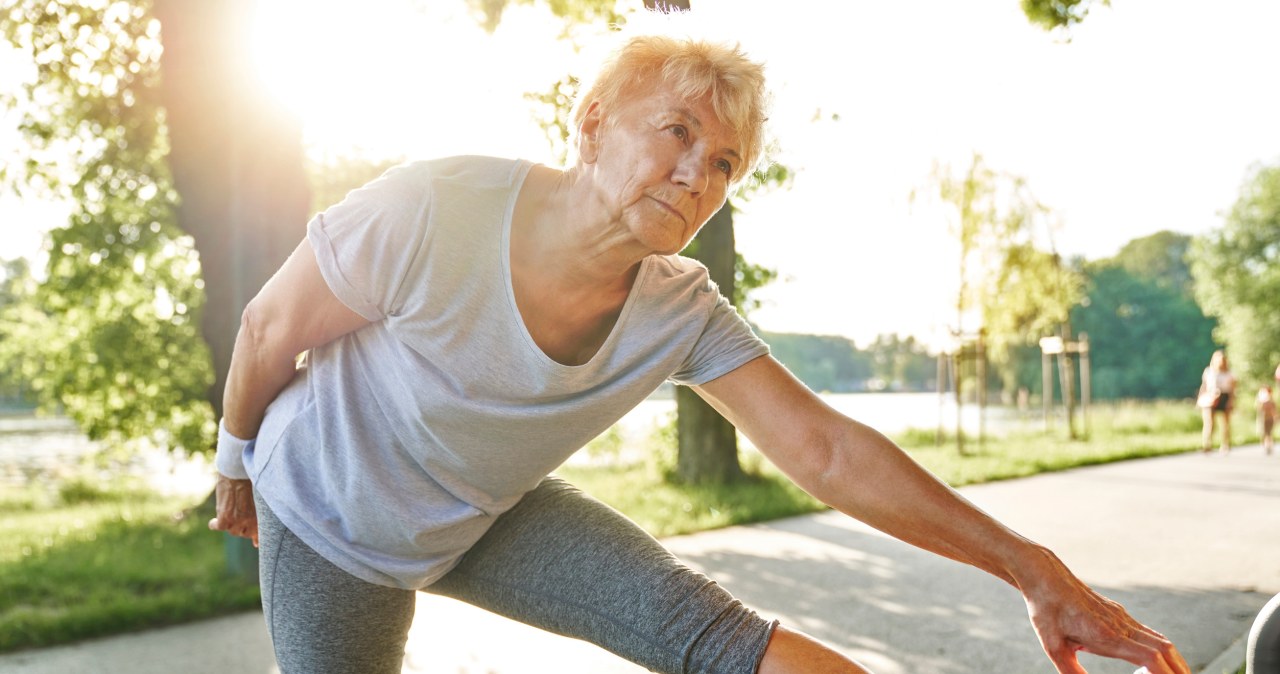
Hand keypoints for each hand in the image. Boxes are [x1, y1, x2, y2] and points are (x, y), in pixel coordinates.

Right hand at [208, 473, 258, 546]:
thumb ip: (260, 516)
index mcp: (261, 517)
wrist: (239, 471)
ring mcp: (237, 521)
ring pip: (232, 531)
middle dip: (242, 526)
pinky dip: (214, 524)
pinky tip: (214, 521)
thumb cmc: (251, 481)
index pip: (260, 535)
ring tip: (229, 511)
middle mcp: (250, 522)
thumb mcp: (260, 499)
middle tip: (239, 513)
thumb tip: (257, 541)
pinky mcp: (224, 518)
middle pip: (244, 533)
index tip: (256, 543)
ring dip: (230, 523)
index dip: (257, 538)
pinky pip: (217, 527)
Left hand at [1020, 548, 1188, 673]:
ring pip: (1161, 640)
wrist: (1046, 578)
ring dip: (1174, 661)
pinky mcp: (1120, 614)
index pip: (1150, 657)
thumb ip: (1071, 672)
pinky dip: (1162, 649)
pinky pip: (1149, 632)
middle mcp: (1121, 625)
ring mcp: (1123, 618)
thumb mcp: (1053, 646)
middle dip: (1180, 671)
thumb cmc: (1047, 611)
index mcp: (1107, 635)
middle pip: (1165, 650)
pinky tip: (1160, 661)